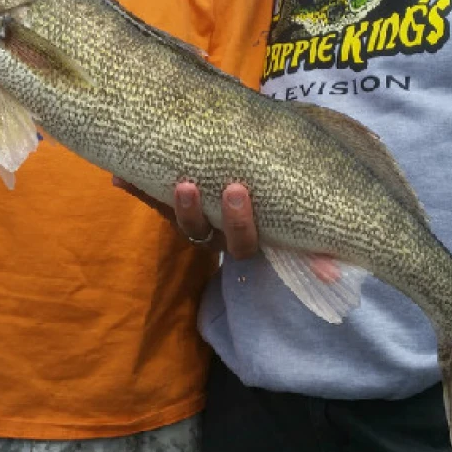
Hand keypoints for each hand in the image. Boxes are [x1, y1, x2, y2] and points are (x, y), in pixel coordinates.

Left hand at [113, 176, 340, 276]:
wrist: (253, 187)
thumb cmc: (281, 206)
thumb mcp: (298, 231)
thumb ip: (315, 253)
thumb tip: (334, 277)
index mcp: (244, 239)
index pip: (240, 243)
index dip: (238, 224)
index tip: (238, 192)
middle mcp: (214, 235)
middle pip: (203, 232)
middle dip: (203, 210)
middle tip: (212, 181)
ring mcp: (192, 221)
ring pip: (176, 219)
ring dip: (169, 202)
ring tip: (175, 179)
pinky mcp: (170, 205)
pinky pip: (151, 199)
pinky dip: (135, 188)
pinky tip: (117, 174)